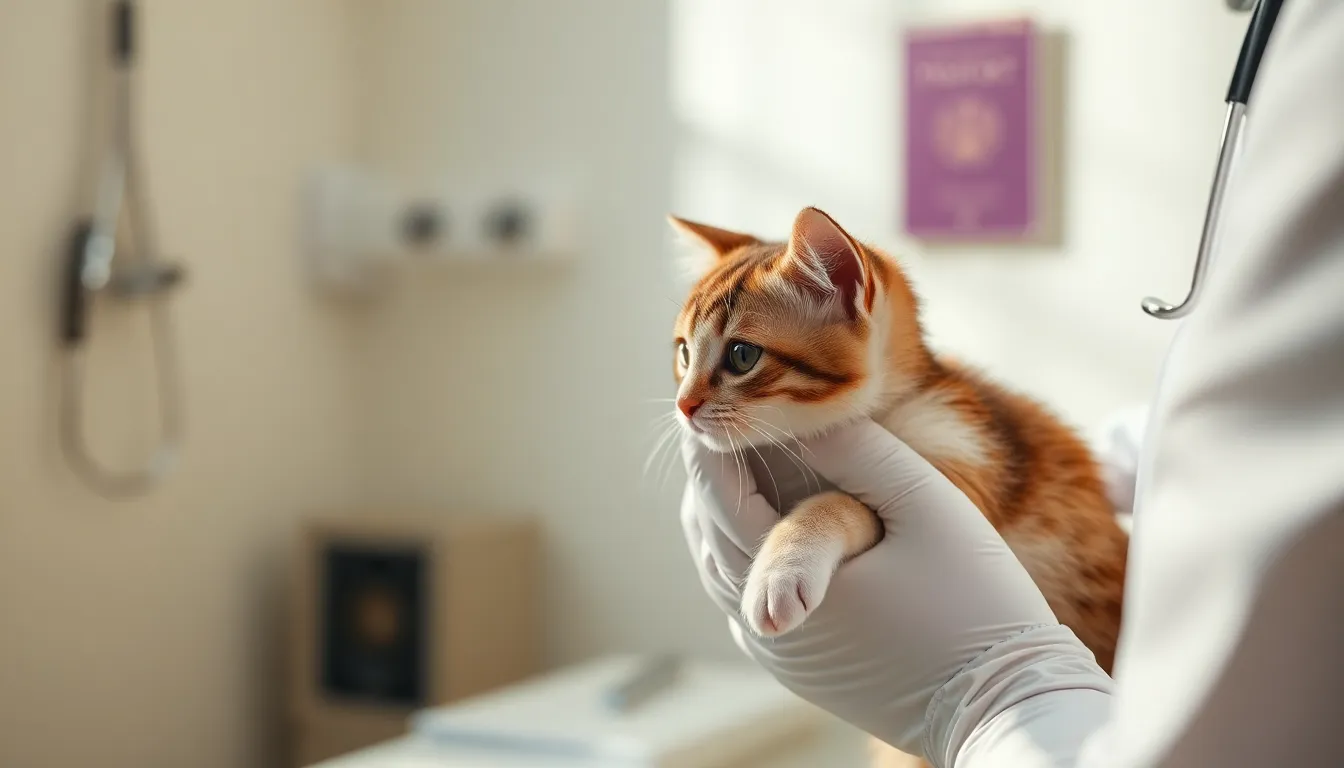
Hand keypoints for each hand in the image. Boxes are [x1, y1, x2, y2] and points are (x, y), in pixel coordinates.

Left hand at [679, 419, 1110, 759]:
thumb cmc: (974, 600)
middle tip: (729, 413)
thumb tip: (795, 415)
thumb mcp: (923, 503)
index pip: (712, 489)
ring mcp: (777, 652)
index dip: (708, 435)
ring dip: (726, 509)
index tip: (715, 387)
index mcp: (779, 578)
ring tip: (747, 454)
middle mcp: (760, 624)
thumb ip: (855, 451)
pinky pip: (747, 598)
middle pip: (705, 527)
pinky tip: (776, 517)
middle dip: (712, 468)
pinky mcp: (800, 668)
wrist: (1005, 708)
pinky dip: (748, 549)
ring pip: (720, 565)